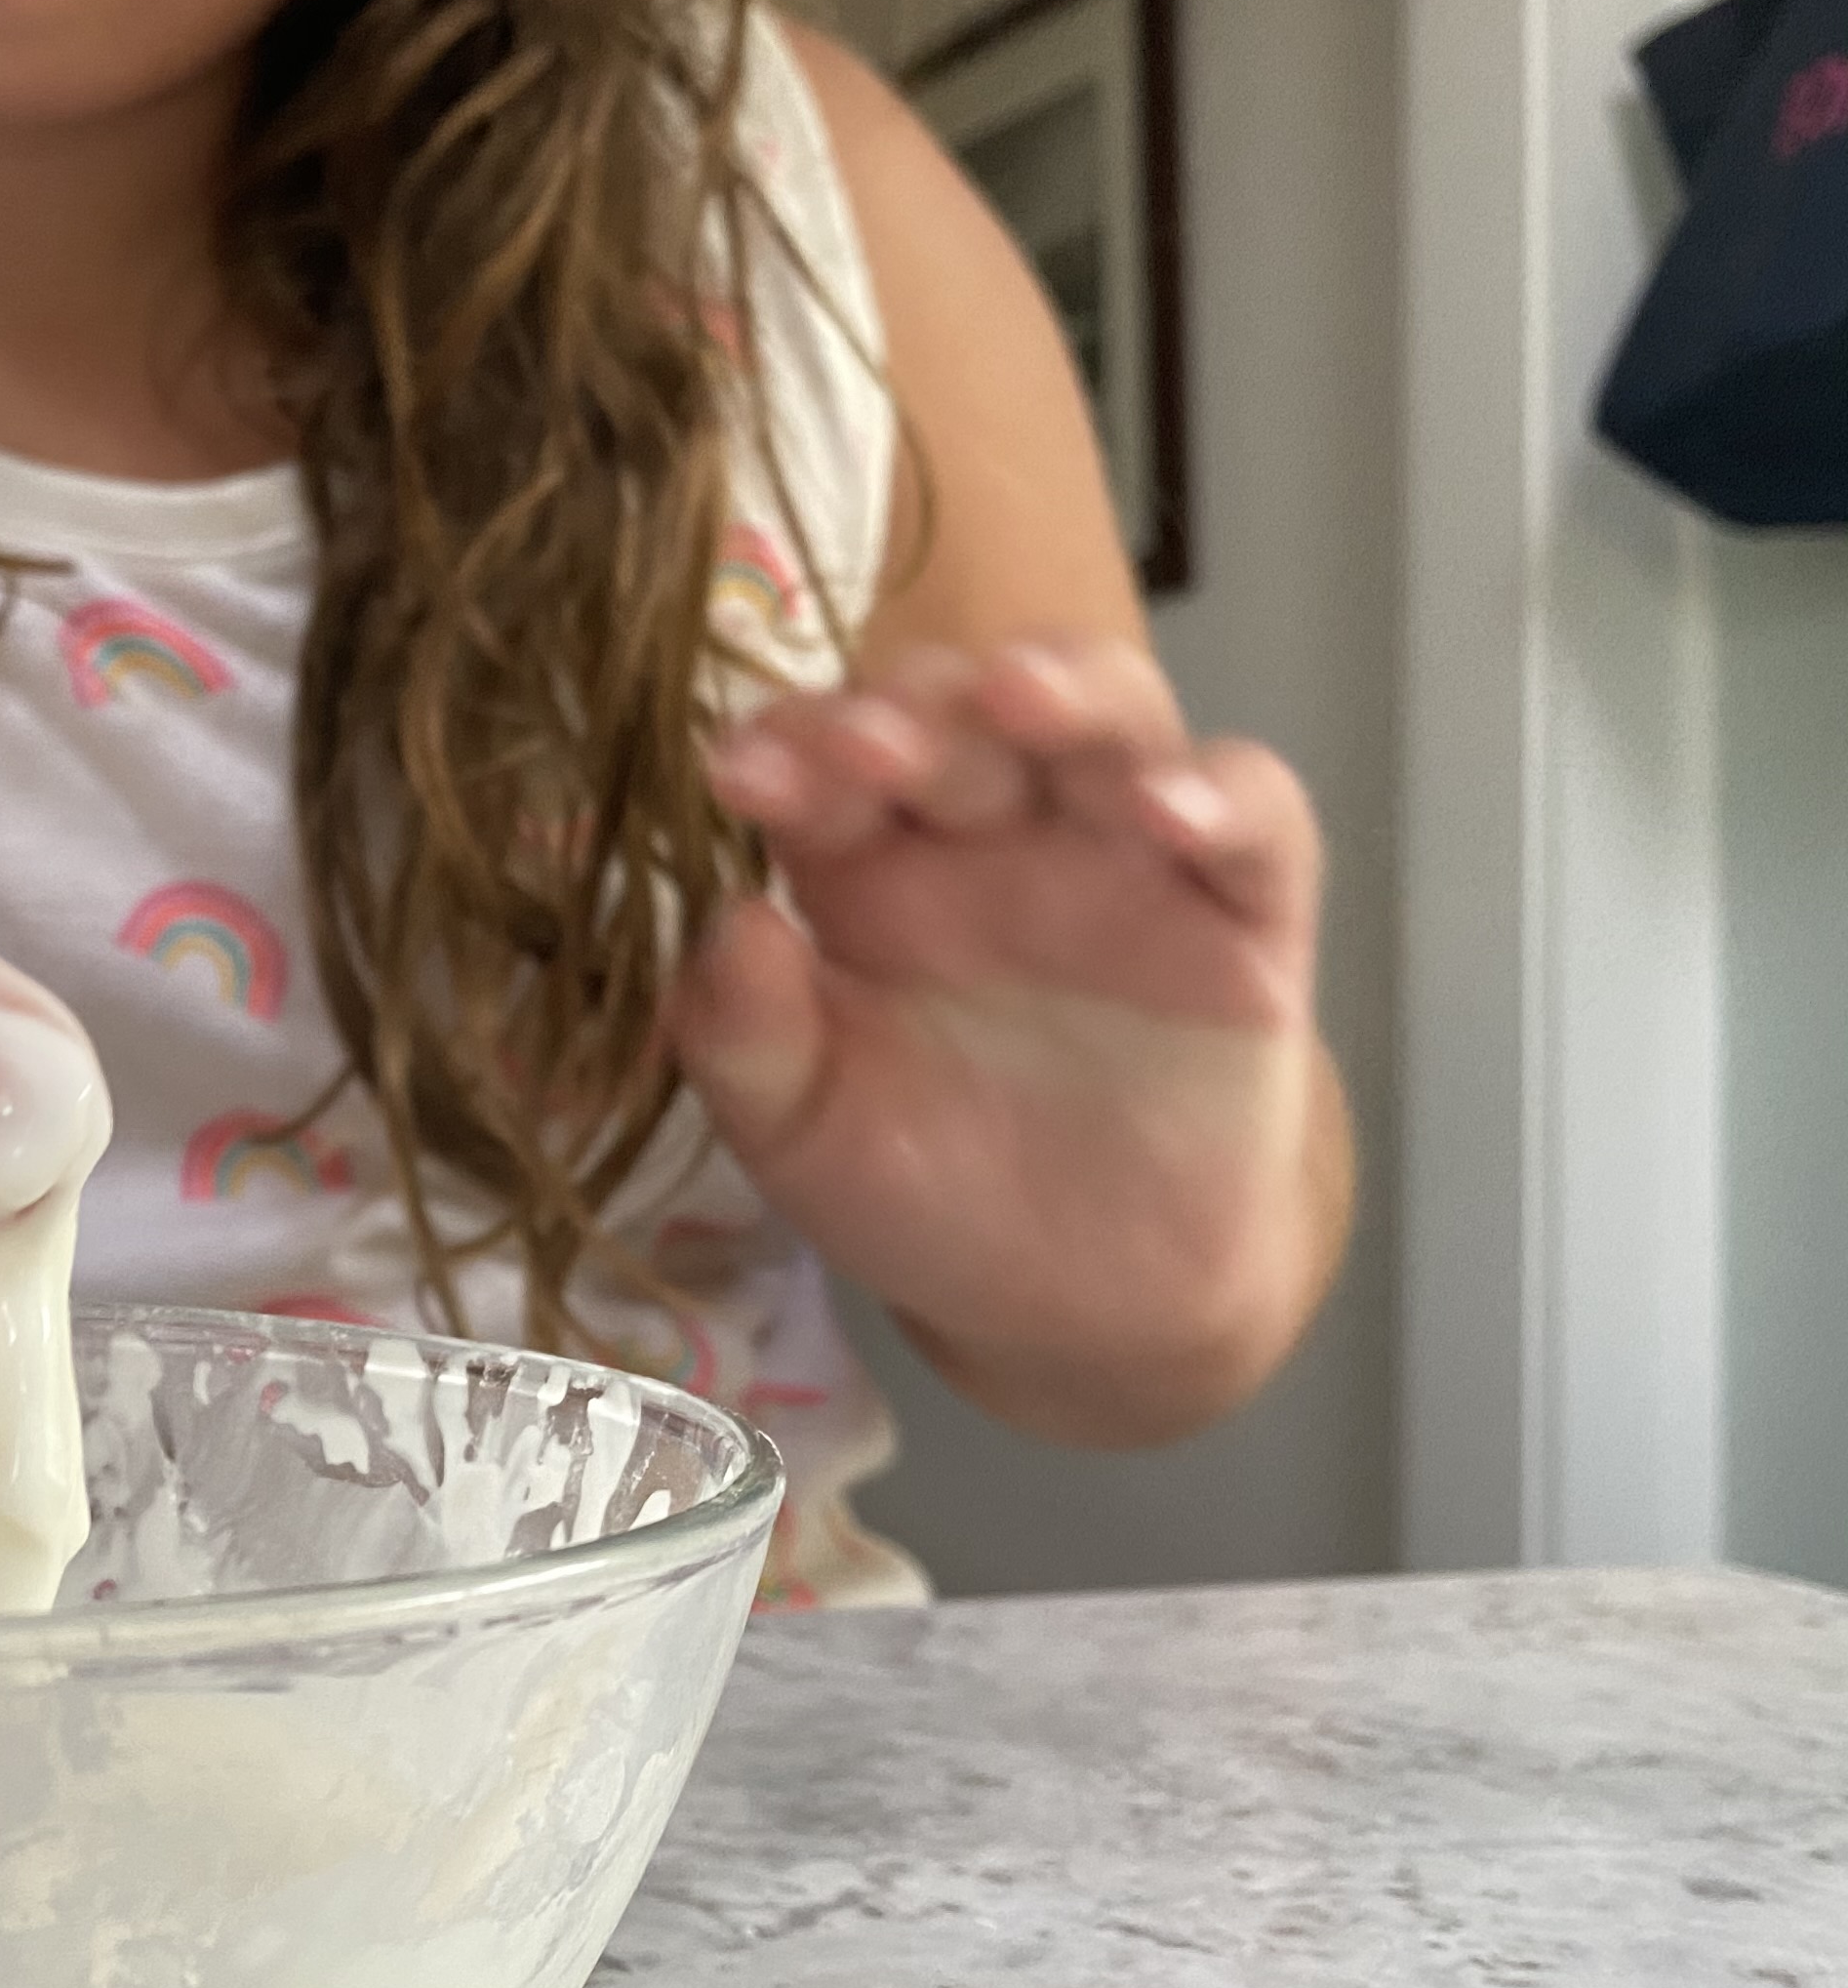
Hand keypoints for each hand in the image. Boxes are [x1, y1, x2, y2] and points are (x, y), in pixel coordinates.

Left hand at [672, 640, 1345, 1446]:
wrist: (1077, 1301)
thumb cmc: (920, 1185)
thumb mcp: (797, 1130)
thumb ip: (743, 1037)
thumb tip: (726, 921)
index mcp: (866, 862)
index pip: (823, 757)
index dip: (786, 745)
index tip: (739, 776)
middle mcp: (991, 831)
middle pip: (960, 709)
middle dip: (911, 706)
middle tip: (862, 741)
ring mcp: (1122, 855)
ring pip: (1112, 713)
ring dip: (1067, 686)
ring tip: (1015, 694)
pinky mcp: (1247, 912)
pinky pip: (1260, 820)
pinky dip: (1225, 795)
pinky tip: (1168, 813)